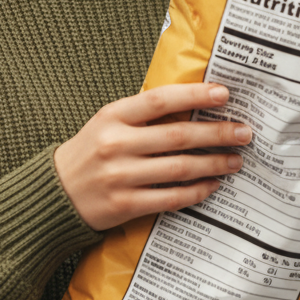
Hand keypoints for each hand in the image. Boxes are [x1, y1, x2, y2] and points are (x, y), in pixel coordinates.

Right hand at [54, 83, 251, 231]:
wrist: (54, 193)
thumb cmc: (90, 152)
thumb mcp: (108, 122)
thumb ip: (143, 114)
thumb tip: (194, 104)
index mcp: (112, 116)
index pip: (160, 100)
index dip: (195, 95)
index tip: (224, 94)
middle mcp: (116, 144)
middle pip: (177, 136)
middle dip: (217, 133)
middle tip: (244, 132)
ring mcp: (120, 176)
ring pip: (179, 168)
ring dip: (213, 164)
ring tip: (236, 160)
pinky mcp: (125, 205)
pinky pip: (170, 197)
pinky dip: (196, 191)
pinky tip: (212, 185)